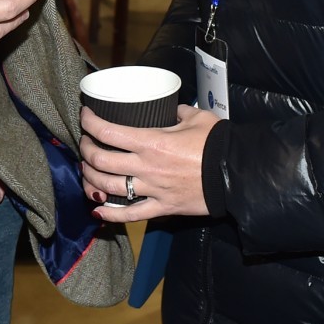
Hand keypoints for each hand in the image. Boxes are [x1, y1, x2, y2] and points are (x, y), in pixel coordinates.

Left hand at [80, 104, 219, 221]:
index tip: (85, 115)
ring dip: (90, 179)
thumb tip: (170, 108)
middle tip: (85, 142)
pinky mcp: (162, 208)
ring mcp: (152, 190)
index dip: (90, 122)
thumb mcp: (196, 117)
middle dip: (86, 149)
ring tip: (86, 170)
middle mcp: (146, 167)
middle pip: (100, 160)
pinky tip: (97, 211)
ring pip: (108, 188)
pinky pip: (130, 215)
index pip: (108, 132)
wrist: (238, 174)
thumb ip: (177, 111)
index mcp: (151, 141)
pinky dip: (110, 215)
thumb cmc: (217, 143)